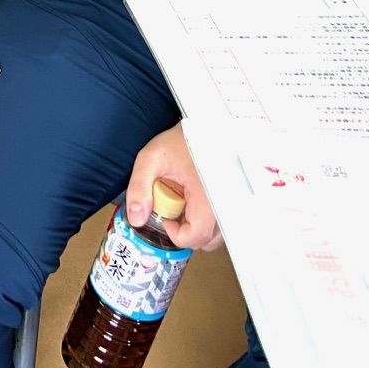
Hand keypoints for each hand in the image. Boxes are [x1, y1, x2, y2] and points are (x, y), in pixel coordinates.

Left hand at [126, 125, 221, 250]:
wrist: (206, 126)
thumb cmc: (179, 141)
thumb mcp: (151, 159)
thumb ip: (140, 188)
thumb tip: (136, 220)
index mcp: (209, 197)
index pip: (198, 236)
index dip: (177, 235)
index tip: (165, 219)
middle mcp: (226, 205)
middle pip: (210, 241)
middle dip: (187, 235)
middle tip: (173, 215)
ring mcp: (232, 203)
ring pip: (218, 235)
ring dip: (198, 229)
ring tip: (183, 208)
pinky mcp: (233, 201)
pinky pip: (223, 224)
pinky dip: (207, 222)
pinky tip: (194, 204)